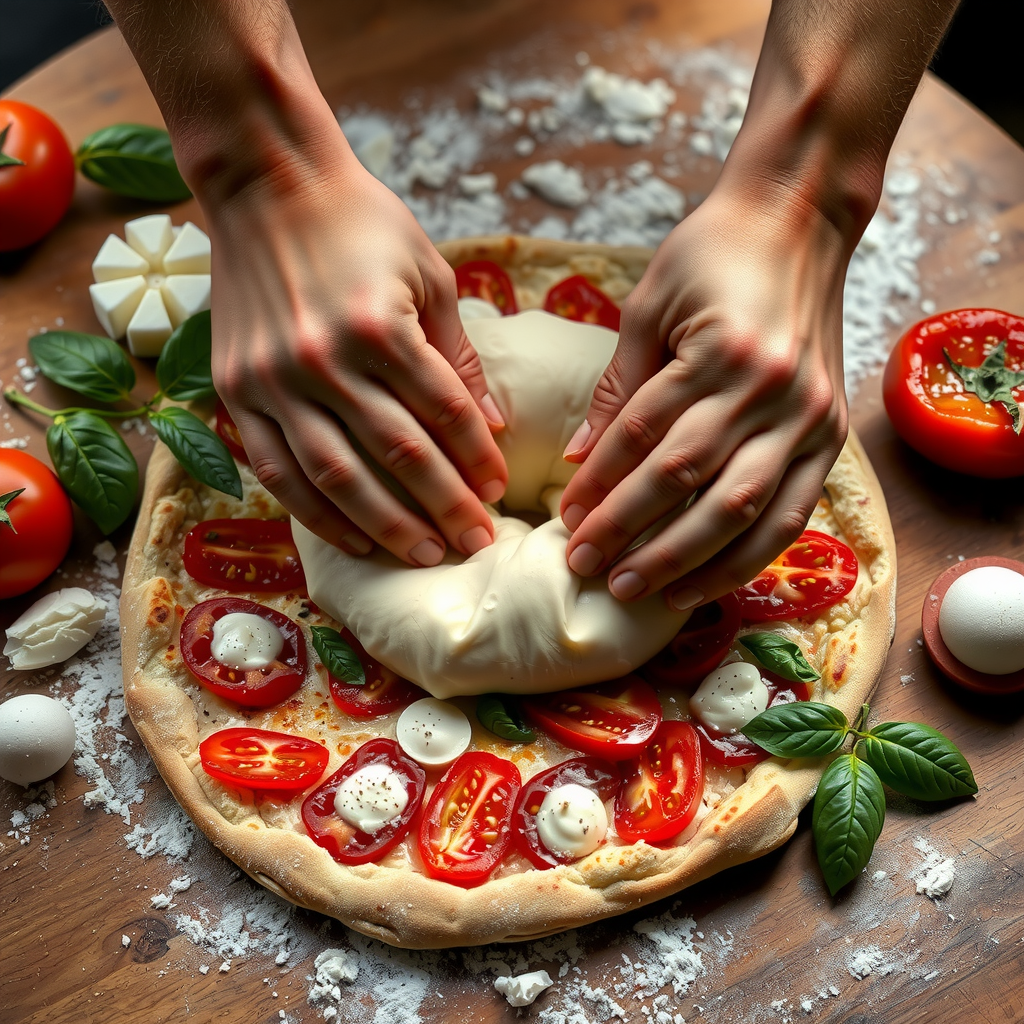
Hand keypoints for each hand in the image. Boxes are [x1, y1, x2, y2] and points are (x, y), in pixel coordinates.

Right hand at [206, 143, 507, 565]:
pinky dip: (317, 513)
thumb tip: (491, 426)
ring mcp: (273, 380)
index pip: (443, 412)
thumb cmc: (362, 223)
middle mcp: (322, 359)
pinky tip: (354, 540)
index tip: (498, 492)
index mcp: (378, 325)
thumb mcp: (429, 273)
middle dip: (444, 507)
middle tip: (476, 543)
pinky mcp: (235, 392)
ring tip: (426, 557)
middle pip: (397, 455)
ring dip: (386, 526)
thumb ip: (457, 355)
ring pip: (337, 477)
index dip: (476, 459)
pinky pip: (277, 471)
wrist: (267, 183)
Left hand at [559, 184, 849, 608]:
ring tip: (633, 591)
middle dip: (630, 533)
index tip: (564, 519)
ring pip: (741, 510)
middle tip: (584, 568)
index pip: (644, 435)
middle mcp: (771, 390)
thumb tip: (577, 460)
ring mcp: (808, 417)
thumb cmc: (712, 254)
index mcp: (720, 351)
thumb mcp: (649, 305)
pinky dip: (745, 557)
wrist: (799, 218)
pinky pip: (790, 513)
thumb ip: (617, 388)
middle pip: (688, 481)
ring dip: (683, 560)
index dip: (600, 484)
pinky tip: (702, 583)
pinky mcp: (830, 434)